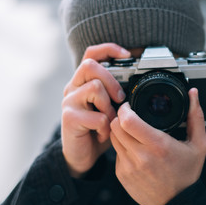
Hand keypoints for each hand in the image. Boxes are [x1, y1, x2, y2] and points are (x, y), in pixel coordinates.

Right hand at [61, 43, 130, 177]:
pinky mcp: (69, 118)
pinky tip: (102, 134)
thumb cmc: (98, 128)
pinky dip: (105, 128)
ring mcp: (69, 102)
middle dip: (112, 80)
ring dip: (109, 107)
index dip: (108, 49)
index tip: (127, 54)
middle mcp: (72, 87)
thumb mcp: (109, 107)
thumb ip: (115, 92)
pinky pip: (97, 116)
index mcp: (82, 81)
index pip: (91, 54)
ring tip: (109, 121)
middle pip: (91, 66)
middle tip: (120, 98)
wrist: (81, 155)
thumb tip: (137, 79)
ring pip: (95, 88)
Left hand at [110, 88, 205, 204]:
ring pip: (112, 137)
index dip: (125, 108)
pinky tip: (134, 147)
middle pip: (116, 126)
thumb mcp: (199, 145)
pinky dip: (121, 146)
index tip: (130, 105)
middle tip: (129, 115)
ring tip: (131, 130)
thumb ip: (196, 117)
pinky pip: (115, 152)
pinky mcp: (121, 174)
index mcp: (158, 146)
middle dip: (120, 116)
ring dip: (119, 130)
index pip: (128, 120)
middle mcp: (141, 156)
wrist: (176, 203)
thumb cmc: (187, 174)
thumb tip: (193, 94)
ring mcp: (128, 166)